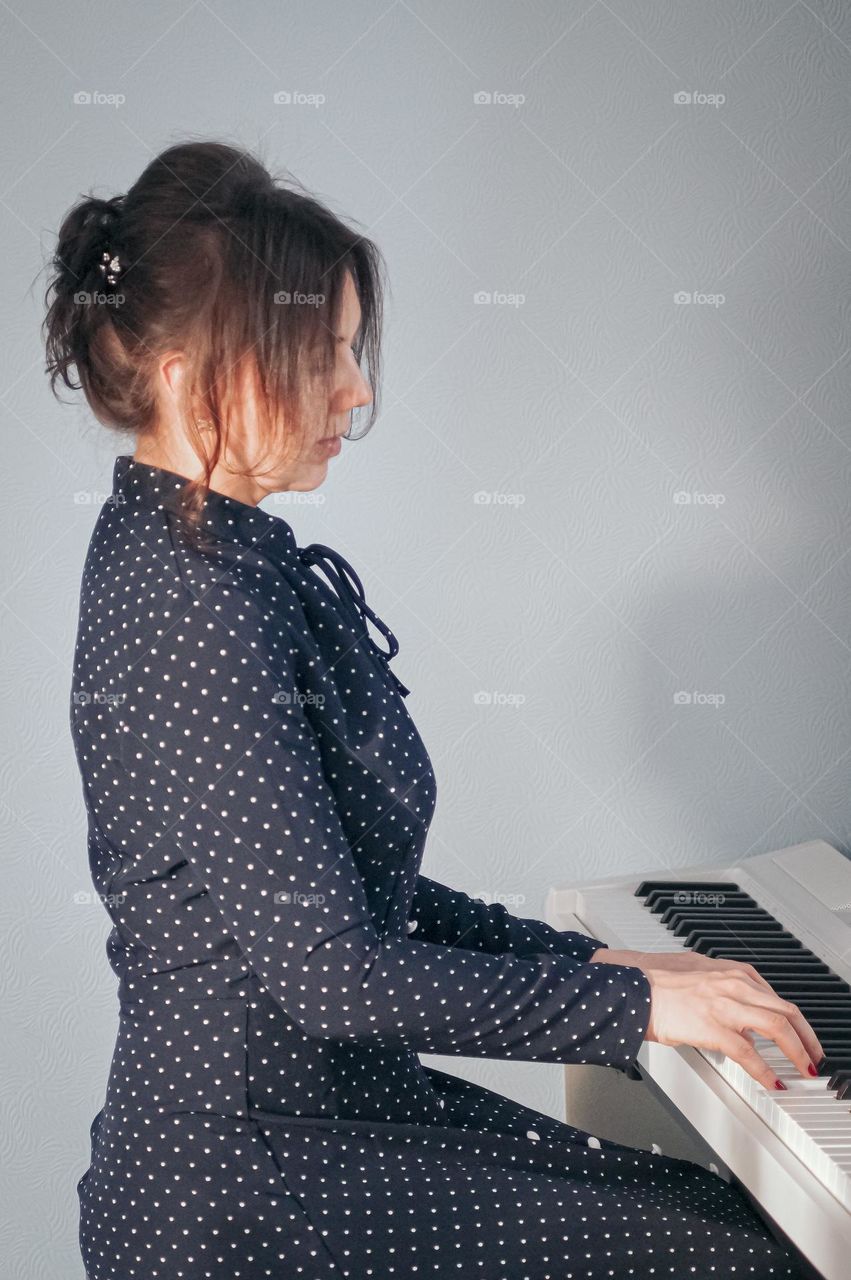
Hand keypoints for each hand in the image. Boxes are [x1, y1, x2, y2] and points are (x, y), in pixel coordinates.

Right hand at [590, 948, 823, 1088]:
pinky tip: (771, 1082)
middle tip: (814, 1056)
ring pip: (777, 1026)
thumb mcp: (696, 972)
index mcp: (730, 971)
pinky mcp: (712, 1026)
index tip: (800, 1035)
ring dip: (797, 1052)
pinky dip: (765, 1071)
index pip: (775, 995)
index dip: (793, 1020)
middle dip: (807, 1037)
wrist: (631, 987)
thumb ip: (721, 988)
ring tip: (804, 1070)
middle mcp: (733, 983)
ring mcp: (725, 1004)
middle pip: (786, 1010)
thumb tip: (735, 1009)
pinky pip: (749, 1053)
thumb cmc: (654, 980)